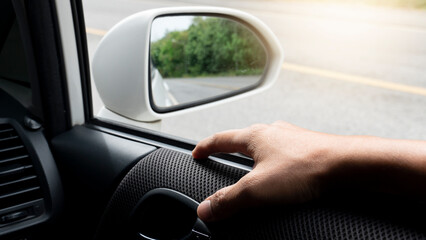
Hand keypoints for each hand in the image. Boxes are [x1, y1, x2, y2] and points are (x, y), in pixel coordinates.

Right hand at [192, 121, 339, 221]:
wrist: (346, 164)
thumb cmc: (305, 169)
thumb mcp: (257, 189)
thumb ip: (228, 200)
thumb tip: (205, 209)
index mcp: (254, 136)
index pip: (221, 138)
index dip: (206, 147)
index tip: (197, 152)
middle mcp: (272, 132)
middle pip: (243, 139)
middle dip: (230, 148)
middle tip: (222, 156)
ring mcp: (291, 139)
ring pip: (266, 145)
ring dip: (255, 155)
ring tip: (252, 168)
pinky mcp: (307, 148)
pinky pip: (284, 153)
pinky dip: (276, 163)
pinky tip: (282, 174)